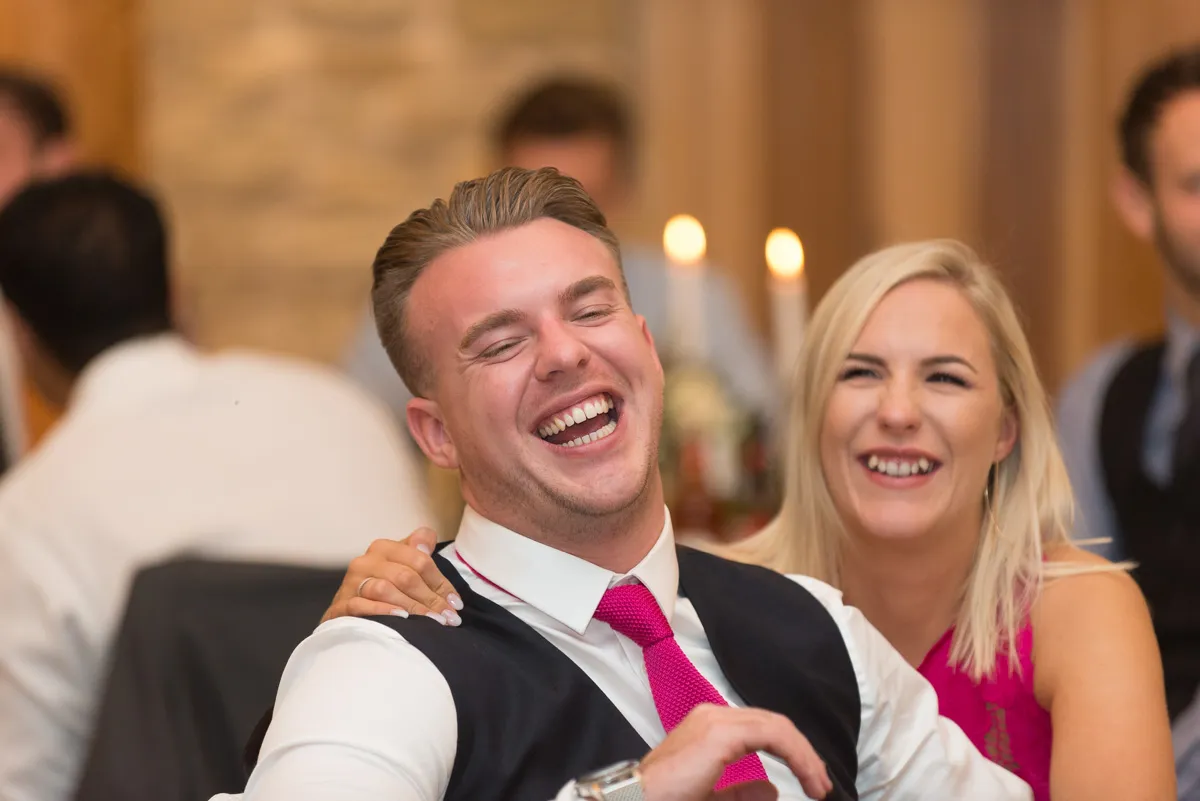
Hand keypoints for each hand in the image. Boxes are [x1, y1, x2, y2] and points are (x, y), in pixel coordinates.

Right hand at [320, 528, 463, 625]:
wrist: (348, 613)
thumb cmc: (383, 589)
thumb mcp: (402, 566)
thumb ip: (419, 553)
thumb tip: (428, 543)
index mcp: (384, 548)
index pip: (420, 560)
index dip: (441, 583)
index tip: (456, 604)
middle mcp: (366, 561)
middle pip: (406, 576)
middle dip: (431, 599)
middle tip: (448, 618)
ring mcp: (352, 582)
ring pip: (385, 589)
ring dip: (413, 607)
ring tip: (431, 622)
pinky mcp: (341, 604)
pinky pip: (361, 605)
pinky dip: (383, 611)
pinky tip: (401, 619)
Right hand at [638, 705, 831, 800]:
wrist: (635, 798)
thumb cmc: (664, 799)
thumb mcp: (710, 797)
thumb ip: (739, 793)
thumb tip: (772, 790)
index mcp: (709, 728)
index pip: (762, 728)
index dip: (793, 752)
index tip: (811, 782)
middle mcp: (713, 715)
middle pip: (773, 723)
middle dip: (803, 753)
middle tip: (821, 783)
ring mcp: (716, 721)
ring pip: (777, 726)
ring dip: (804, 754)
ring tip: (819, 783)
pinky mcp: (720, 733)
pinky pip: (771, 734)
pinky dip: (796, 754)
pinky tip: (808, 776)